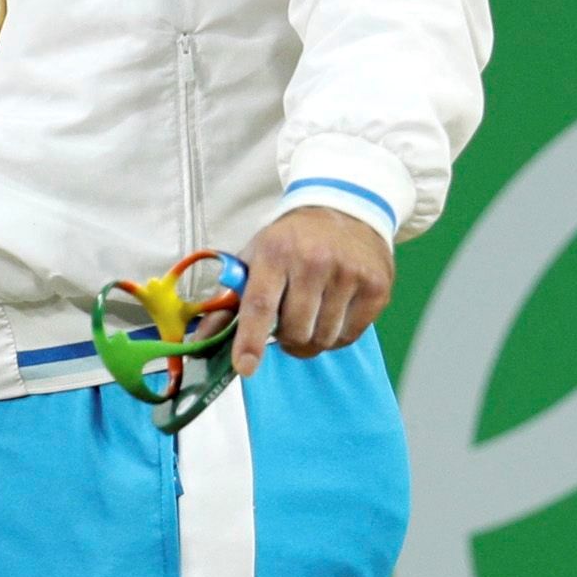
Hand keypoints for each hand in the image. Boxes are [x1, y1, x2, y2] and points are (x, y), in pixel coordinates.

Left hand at [229, 206, 394, 375]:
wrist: (347, 209)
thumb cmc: (293, 240)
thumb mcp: (256, 258)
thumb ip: (228, 302)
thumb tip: (201, 340)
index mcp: (276, 252)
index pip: (260, 304)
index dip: (250, 340)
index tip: (245, 367)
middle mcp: (314, 261)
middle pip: (295, 331)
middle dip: (286, 340)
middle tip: (287, 325)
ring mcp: (349, 273)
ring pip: (323, 338)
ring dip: (312, 338)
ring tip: (312, 314)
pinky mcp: (376, 286)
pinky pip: (349, 336)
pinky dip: (337, 335)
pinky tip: (334, 311)